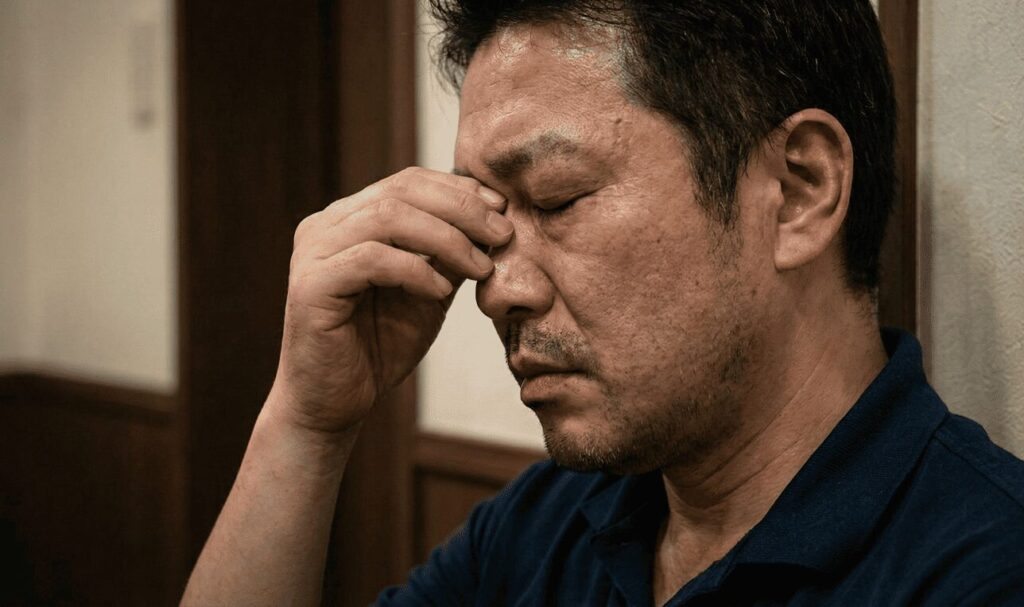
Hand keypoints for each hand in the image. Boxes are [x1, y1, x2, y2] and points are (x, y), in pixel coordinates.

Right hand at [269, 167, 512, 436]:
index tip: (502, 209)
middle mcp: (325, 226)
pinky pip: (372, 259)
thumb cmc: (379, 346)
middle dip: (461, 210)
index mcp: (349, 218)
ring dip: (446, 239)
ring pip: (388, 218)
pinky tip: (441, 292)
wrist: (334, 404)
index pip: (408, 182)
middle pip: (400, 191)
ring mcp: (313, 252)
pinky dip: (415, 270)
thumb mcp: (429, 291)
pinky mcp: (311, 286)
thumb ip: (449, 255)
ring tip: (481, 267)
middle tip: (502, 235)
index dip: (459, 190)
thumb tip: (495, 219)